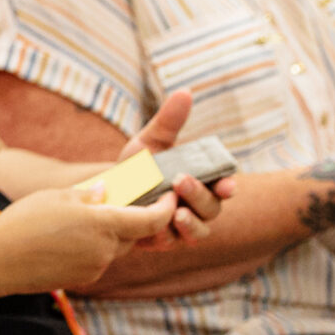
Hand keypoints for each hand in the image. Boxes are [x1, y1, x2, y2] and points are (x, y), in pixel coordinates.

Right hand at [0, 186, 180, 292]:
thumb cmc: (23, 222)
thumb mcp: (57, 196)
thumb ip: (89, 194)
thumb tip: (107, 192)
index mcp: (103, 224)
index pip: (152, 220)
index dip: (166, 208)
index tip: (170, 197)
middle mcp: (105, 250)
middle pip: (134, 234)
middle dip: (131, 219)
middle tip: (114, 203)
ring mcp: (95, 268)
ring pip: (114, 248)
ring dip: (108, 234)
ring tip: (79, 222)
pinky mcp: (82, 279)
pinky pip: (98, 260)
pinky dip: (92, 248)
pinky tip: (65, 240)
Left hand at [119, 88, 232, 230]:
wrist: (106, 193)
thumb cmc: (136, 167)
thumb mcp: (150, 142)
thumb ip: (168, 122)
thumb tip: (185, 92)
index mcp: (202, 182)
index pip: (224, 186)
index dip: (228, 185)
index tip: (225, 183)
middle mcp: (198, 206)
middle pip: (212, 208)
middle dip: (200, 196)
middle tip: (182, 181)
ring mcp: (182, 226)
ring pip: (198, 230)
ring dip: (191, 222)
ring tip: (176, 212)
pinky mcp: (163, 240)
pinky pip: (171, 242)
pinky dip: (166, 236)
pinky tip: (156, 228)